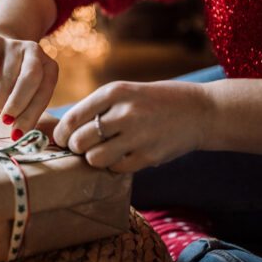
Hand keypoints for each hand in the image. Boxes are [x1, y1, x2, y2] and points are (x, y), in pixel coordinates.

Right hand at [0, 33, 58, 136]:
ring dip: (0, 98)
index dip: (31, 114)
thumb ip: (26, 111)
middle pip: (31, 78)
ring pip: (7, 75)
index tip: (18, 132)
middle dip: (18, 103)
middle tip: (6, 120)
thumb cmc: (13, 80)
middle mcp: (35, 51)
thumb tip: (19, 136)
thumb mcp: (26, 94)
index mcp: (49, 67)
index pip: (45, 91)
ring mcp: (14, 44)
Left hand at [52, 80, 211, 172]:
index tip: (61, 139)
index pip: (73, 118)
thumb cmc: (153, 102)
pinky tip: (123, 155)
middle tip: (82, 147)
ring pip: (94, 159)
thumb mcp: (125, 93)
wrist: (200, 111)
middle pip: (79, 141)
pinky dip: (114, 166)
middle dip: (76, 147)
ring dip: (94, 158)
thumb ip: (98, 107)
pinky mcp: (149, 156)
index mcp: (115, 92)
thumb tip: (64, 130)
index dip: (61, 133)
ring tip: (103, 151)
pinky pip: (116, 169)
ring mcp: (138, 135)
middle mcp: (125, 112)